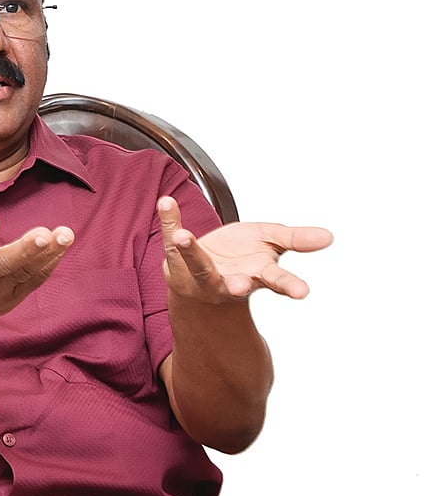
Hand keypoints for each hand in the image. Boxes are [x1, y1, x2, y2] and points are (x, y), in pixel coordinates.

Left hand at [159, 196, 332, 301]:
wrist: (201, 277)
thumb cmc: (241, 258)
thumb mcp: (271, 244)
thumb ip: (297, 240)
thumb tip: (330, 237)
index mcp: (256, 276)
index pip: (276, 282)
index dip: (289, 286)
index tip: (303, 292)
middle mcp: (228, 280)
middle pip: (236, 285)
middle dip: (239, 286)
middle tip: (241, 287)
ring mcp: (201, 273)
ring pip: (197, 265)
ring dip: (190, 251)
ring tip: (183, 236)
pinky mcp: (178, 259)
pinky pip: (172, 238)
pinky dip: (169, 219)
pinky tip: (165, 202)